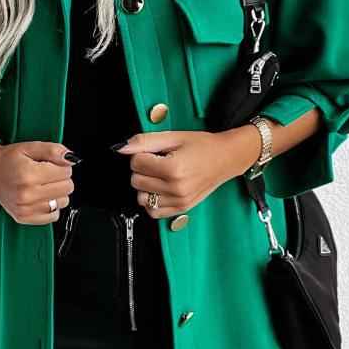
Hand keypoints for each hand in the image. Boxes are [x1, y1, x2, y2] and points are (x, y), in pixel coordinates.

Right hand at [0, 140, 78, 224]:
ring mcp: (25, 208)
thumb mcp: (30, 147)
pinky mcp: (24, 218)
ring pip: (63, 202)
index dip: (62, 166)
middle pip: (67, 188)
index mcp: (28, 174)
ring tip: (42, 185)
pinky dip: (51, 206)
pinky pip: (53, 216)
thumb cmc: (8, 159)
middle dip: (61, 178)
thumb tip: (71, 159)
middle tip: (46, 174)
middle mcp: (26, 194)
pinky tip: (40, 197)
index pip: (66, 172)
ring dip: (57, 193)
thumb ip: (53, 150)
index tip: (51, 164)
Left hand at [113, 128, 258, 218]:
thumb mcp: (174, 137)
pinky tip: (161, 188)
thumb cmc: (203, 146)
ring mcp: (179, 201)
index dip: (141, 154)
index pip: (136, 162)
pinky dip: (152, 201)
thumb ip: (145, 141)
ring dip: (146, 185)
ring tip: (160, 175)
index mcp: (173, 168)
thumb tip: (122, 148)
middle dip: (142, 169)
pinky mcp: (181, 209)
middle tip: (158, 162)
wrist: (226, 158)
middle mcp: (176, 187)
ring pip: (141, 197)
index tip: (154, 151)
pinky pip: (153, 211)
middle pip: (136, 180)